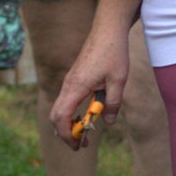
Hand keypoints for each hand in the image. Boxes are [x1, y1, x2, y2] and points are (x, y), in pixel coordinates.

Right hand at [49, 22, 131, 149]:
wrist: (108, 29)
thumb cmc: (113, 52)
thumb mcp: (119, 81)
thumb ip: (112, 103)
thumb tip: (108, 122)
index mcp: (76, 86)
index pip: (62, 118)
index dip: (68, 135)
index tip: (79, 145)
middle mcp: (68, 85)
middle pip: (56, 116)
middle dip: (66, 133)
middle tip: (82, 144)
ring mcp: (70, 81)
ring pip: (60, 108)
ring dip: (70, 123)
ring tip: (86, 132)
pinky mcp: (74, 78)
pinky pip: (67, 100)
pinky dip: (72, 113)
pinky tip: (88, 114)